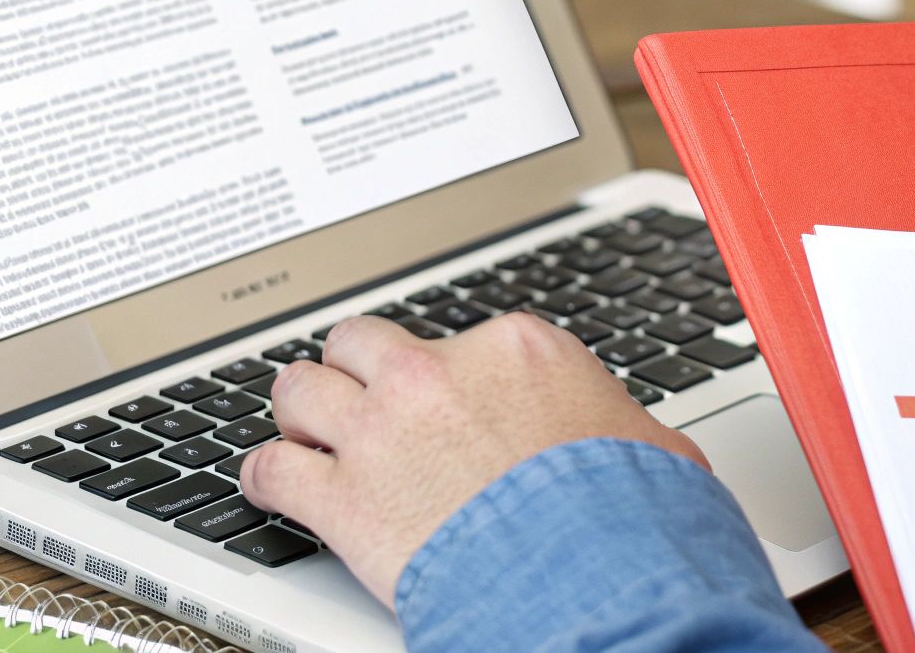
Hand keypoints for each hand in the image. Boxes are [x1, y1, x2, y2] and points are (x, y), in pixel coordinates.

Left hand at [240, 312, 707, 607]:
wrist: (591, 575)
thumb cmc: (628, 515)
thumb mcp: (649, 448)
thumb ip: (621, 429)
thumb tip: (645, 447)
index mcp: (513, 349)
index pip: (455, 340)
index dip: (444, 376)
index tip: (441, 401)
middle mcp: (435, 374)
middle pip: (362, 342)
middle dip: (357, 373)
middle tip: (361, 403)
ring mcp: (381, 431)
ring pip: (300, 387)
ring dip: (300, 412)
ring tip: (305, 433)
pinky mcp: (343, 497)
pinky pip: (270, 469)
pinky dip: (265, 479)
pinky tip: (271, 487)